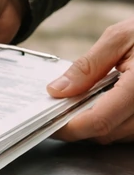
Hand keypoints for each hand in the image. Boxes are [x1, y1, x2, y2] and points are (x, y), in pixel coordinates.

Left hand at [48, 21, 133, 142]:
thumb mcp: (119, 38)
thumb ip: (87, 66)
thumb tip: (57, 90)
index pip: (100, 120)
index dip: (70, 127)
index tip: (48, 121)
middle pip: (107, 133)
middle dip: (78, 126)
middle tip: (57, 111)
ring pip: (120, 136)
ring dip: (97, 126)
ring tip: (80, 104)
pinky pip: (133, 131)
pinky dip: (115, 122)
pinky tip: (104, 105)